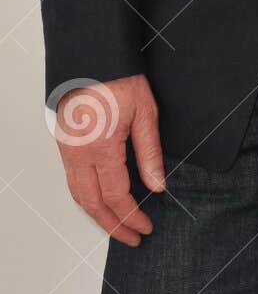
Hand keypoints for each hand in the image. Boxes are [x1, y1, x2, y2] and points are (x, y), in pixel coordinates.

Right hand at [52, 74, 164, 246]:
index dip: (131, 217)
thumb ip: (150, 153)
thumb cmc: (119, 77)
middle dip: (113, 225)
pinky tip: (101, 201)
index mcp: (101, 147)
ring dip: (97, 214)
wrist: (92, 56)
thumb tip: (158, 186)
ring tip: (119, 225)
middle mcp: (78, 153)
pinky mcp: (64, 143)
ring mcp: (67, 149)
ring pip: (78, 194)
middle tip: (133, 237)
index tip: (146, 227)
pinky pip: (72, 180)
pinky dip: (86, 197)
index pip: (116, 196)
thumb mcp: (145, 112)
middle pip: (92, 204)